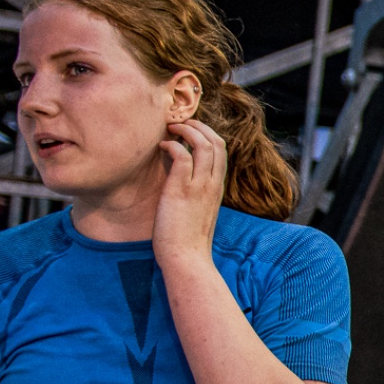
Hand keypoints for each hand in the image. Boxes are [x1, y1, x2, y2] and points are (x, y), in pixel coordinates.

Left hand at [152, 119, 226, 270]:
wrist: (187, 259)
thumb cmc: (188, 241)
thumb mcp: (198, 213)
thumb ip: (196, 195)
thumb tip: (183, 182)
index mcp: (218, 188)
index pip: (221, 151)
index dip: (207, 135)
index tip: (190, 132)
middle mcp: (213, 184)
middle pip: (217, 142)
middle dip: (199, 127)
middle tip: (180, 124)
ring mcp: (200, 187)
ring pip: (204, 144)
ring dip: (187, 130)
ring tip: (171, 128)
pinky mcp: (182, 190)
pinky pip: (182, 155)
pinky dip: (173, 145)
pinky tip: (161, 147)